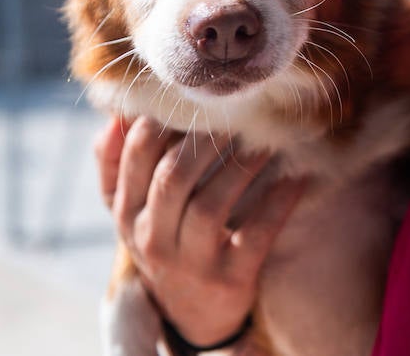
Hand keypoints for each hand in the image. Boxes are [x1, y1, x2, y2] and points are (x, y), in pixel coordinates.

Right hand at [95, 116, 305, 348]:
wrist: (192, 316)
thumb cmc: (164, 241)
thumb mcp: (130, 210)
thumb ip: (116, 165)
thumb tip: (114, 115)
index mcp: (125, 213)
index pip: (135, 155)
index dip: (166, 118)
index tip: (196, 94)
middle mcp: (151, 238)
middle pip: (173, 177)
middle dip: (206, 138)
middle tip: (238, 110)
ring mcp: (191, 262)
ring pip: (213, 205)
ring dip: (242, 164)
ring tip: (267, 137)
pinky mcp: (229, 280)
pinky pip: (255, 235)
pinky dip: (277, 202)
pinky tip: (295, 176)